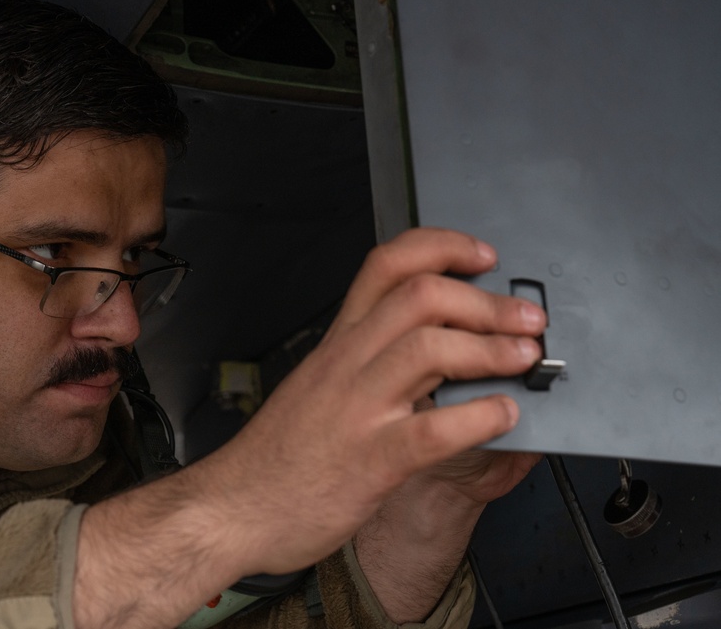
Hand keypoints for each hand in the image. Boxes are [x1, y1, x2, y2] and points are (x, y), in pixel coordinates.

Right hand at [75, 228, 546, 628]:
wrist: (231, 509)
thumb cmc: (277, 456)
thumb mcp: (316, 388)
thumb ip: (364, 364)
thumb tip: (429, 349)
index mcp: (337, 343)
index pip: (386, 265)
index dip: (442, 247)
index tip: (482, 256)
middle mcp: (346, 364)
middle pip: (419, 296)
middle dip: (485, 300)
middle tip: (527, 318)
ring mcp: (356, 410)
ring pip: (427, 348)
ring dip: (491, 348)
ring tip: (525, 358)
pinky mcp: (369, 461)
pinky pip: (433, 429)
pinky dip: (479, 417)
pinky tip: (504, 416)